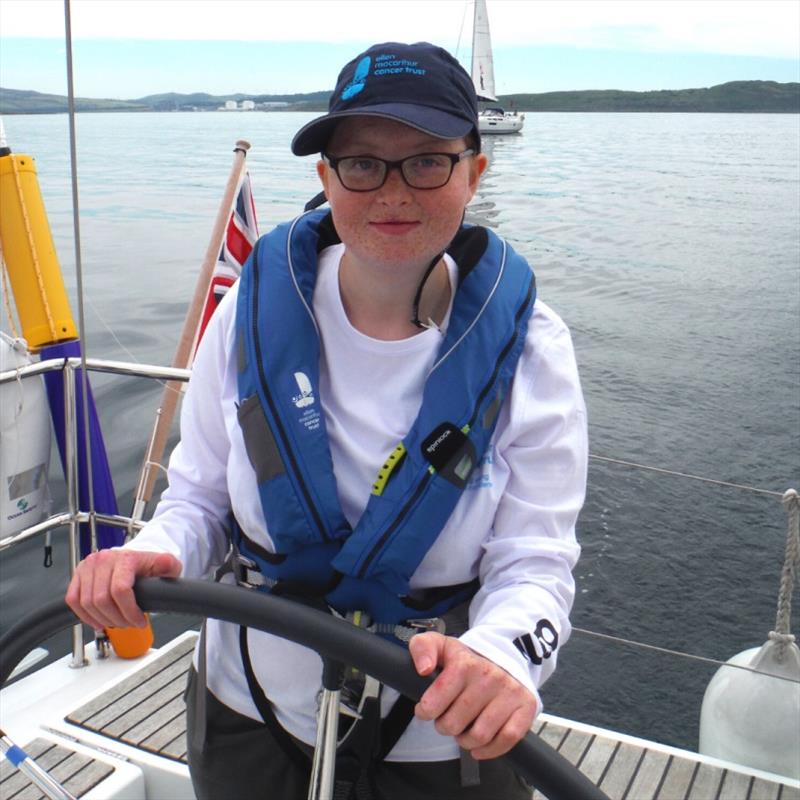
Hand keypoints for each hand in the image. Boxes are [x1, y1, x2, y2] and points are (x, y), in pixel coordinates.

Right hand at [65, 549, 181, 630]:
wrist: (134, 559)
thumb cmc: (148, 565)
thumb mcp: (166, 565)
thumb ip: (168, 565)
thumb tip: (167, 563)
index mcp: (125, 558)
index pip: (120, 590)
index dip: (129, 612)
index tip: (139, 621)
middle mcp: (103, 559)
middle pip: (101, 600)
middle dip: (117, 619)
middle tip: (128, 624)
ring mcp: (88, 566)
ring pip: (87, 603)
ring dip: (102, 619)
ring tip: (117, 623)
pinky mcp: (78, 574)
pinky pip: (73, 600)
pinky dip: (84, 615)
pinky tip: (98, 621)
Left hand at [409, 632, 537, 759]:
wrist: (502, 656)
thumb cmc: (466, 659)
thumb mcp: (439, 645)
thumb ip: (422, 647)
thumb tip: (423, 669)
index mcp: (465, 663)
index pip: (434, 702)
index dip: (425, 711)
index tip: (427, 710)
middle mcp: (489, 676)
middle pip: (454, 724)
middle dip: (444, 727)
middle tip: (447, 720)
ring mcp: (509, 692)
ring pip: (479, 736)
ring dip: (465, 741)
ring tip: (463, 730)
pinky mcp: (525, 706)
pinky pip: (507, 739)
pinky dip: (490, 749)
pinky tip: (479, 745)